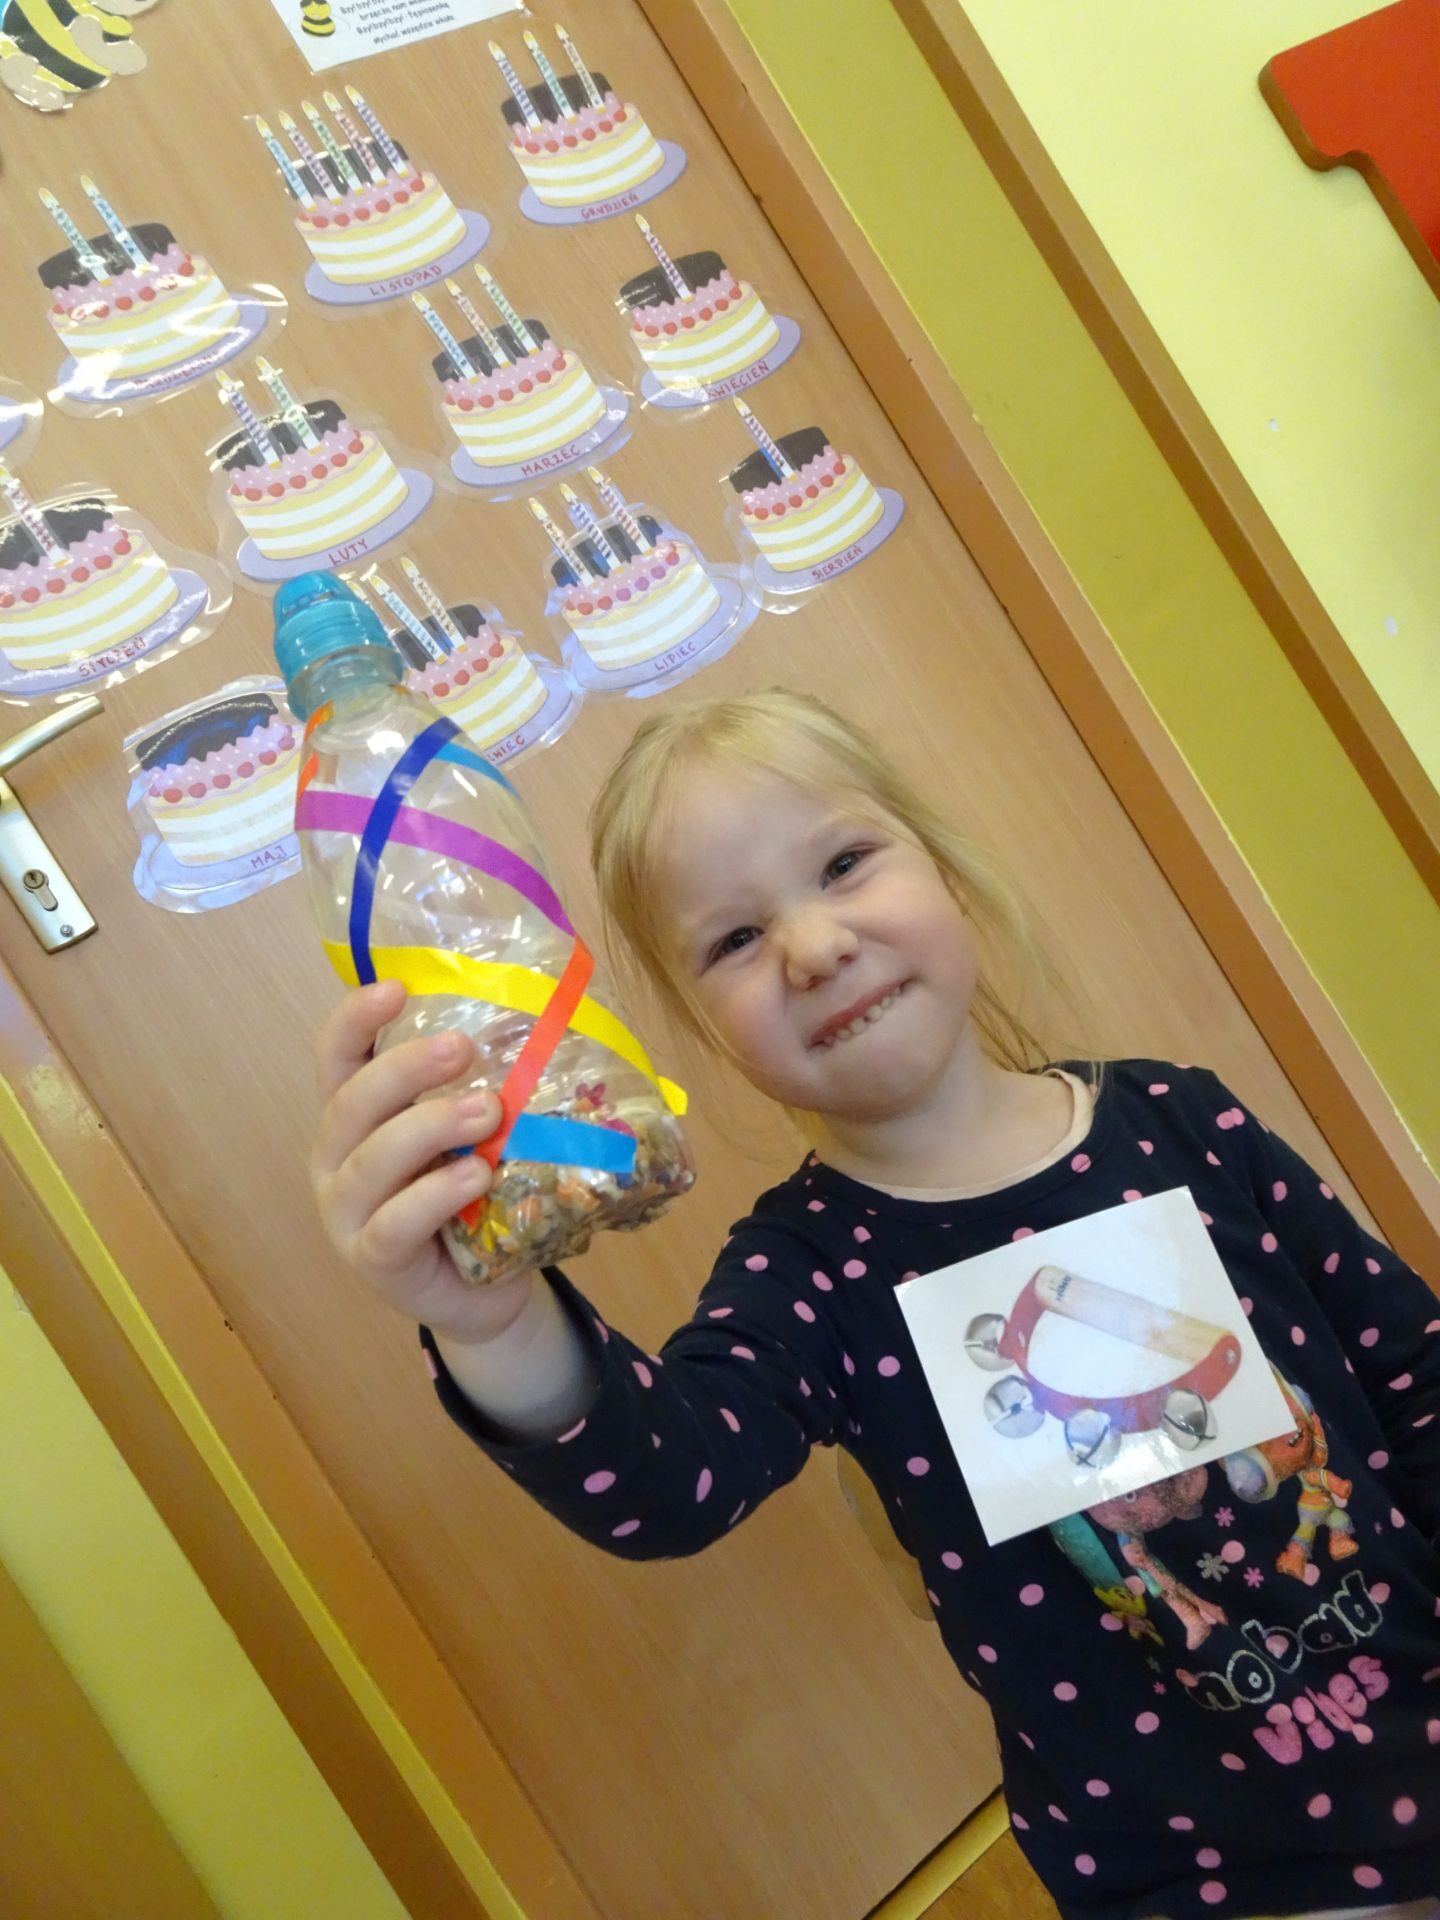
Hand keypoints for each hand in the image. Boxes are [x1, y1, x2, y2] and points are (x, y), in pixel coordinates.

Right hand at [311, 980, 536, 1344]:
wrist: (484, 1289)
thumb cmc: (472, 1196)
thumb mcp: (470, 1134)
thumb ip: (477, 1087)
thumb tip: (538, 1018)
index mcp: (353, 1117)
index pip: (335, 1057)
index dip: (354, 1019)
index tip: (396, 987)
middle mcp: (336, 1159)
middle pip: (351, 1102)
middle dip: (405, 1068)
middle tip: (462, 1048)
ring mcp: (346, 1214)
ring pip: (372, 1160)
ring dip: (430, 1126)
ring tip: (488, 1111)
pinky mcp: (372, 1260)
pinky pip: (395, 1221)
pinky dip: (436, 1194)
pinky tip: (476, 1175)